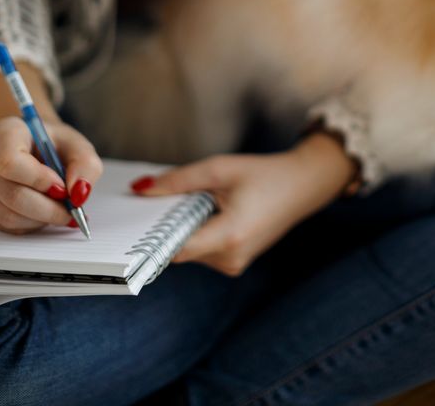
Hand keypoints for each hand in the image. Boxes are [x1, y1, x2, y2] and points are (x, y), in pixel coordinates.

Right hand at [0, 116, 102, 233]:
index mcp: (6, 132)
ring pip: (8, 215)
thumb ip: (86, 165)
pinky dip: (31, 224)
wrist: (36, 147)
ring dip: (41, 219)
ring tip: (59, 210)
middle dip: (48, 208)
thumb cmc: (54, 144)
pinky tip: (44, 212)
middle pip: (11, 194)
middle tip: (71, 210)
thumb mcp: (77, 145)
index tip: (62, 187)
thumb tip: (78, 193)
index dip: (39, 180)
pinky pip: (5, 225)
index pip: (10, 162)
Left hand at [131, 134, 356, 275]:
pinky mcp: (234, 261)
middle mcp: (230, 259)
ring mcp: (233, 265)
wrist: (302, 186)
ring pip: (189, 249)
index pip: (174, 249)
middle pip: (179, 248)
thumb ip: (178, 181)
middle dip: (167, 224)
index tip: (132, 222)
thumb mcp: (219, 169)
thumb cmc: (264, 175)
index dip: (151, 237)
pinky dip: (196, 230)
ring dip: (183, 226)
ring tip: (196, 198)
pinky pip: (202, 249)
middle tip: (160, 196)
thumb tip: (141, 189)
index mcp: (228, 237)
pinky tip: (206, 208)